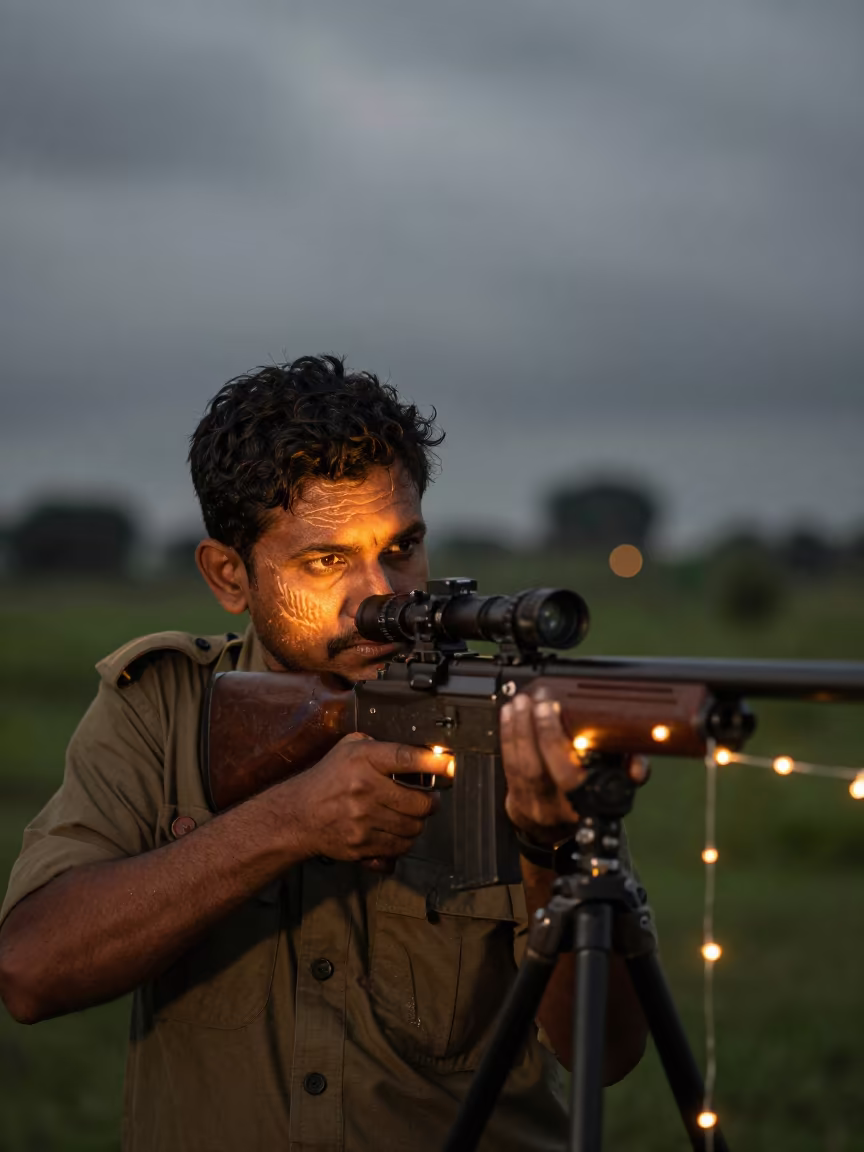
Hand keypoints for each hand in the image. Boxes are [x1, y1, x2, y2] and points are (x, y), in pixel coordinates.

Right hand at [272, 733, 441, 866]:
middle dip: (432, 802)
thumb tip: (411, 747)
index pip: (406, 758)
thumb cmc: (326, 779)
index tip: (449, 765)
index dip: (433, 762)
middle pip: (420, 802)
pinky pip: (399, 847)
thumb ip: (376, 744)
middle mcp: (365, 789)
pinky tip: (398, 831)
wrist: (298, 815)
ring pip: (413, 827)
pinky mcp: (362, 844)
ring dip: (418, 822)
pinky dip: (405, 841)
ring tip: (413, 815)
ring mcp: (364, 820)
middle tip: (431, 799)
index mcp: (363, 760)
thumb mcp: (347, 749)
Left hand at [500, 690, 648, 845]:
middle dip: (534, 732)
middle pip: (537, 770)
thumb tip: (636, 766)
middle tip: (539, 702)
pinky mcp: (517, 798)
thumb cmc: (590, 796)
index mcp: (585, 803)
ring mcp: (535, 804)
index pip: (568, 778)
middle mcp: (556, 806)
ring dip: (518, 730)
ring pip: (520, 766)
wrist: (558, 828)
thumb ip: (629, 769)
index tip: (554, 710)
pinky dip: (507, 737)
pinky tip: (509, 716)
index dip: (554, 742)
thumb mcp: (616, 784)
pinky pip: (508, 766)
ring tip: (521, 703)